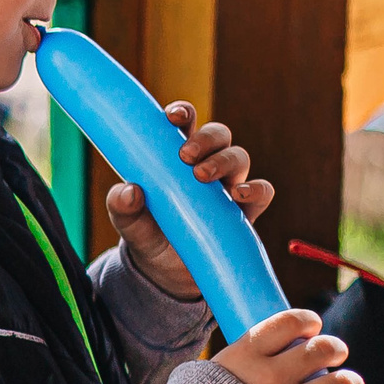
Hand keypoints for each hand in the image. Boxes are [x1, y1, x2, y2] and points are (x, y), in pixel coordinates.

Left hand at [107, 103, 272, 301]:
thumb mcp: (127, 220)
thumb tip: (129, 192)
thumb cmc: (146, 232)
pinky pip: (262, 191)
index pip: (184, 124)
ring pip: (239, 157)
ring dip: (224, 160)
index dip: (183, 113)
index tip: (173, 116)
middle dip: (205, 138)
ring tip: (202, 175)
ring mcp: (228, 185)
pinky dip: (255, 188)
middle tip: (185, 155)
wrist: (164, 271)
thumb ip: (121, 205)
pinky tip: (237, 194)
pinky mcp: (245, 210)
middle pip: (219, 134)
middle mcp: (206, 164)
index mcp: (176, 156)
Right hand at [212, 310, 383, 383]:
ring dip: (351, 383)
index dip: (308, 321)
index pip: (290, 321)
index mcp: (247, 354)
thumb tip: (257, 351)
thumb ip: (237, 361)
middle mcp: (272, 377)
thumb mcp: (206, 373)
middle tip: (333, 355)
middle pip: (322, 349)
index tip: (311, 327)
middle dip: (334, 348)